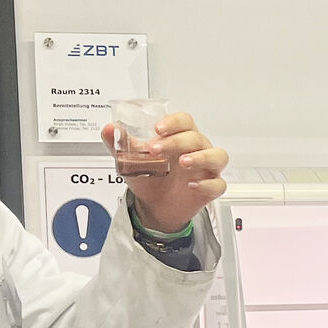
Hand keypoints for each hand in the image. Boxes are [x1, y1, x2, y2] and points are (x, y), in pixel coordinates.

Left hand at [104, 111, 228, 233]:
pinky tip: (192, 186)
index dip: (174, 122)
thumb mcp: (130, 161)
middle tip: (156, 150)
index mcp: (180, 137)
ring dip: (201, 156)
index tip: (158, 128)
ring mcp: (206, 168)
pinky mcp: (211, 188)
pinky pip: (218, 184)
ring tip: (183, 162)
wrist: (153, 207)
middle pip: (196, 136)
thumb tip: (110, 129)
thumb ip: (120, 144)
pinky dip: (207, 184)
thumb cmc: (149, 178)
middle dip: (176, 141)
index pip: (184, 121)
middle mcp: (197, 149)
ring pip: (217, 155)